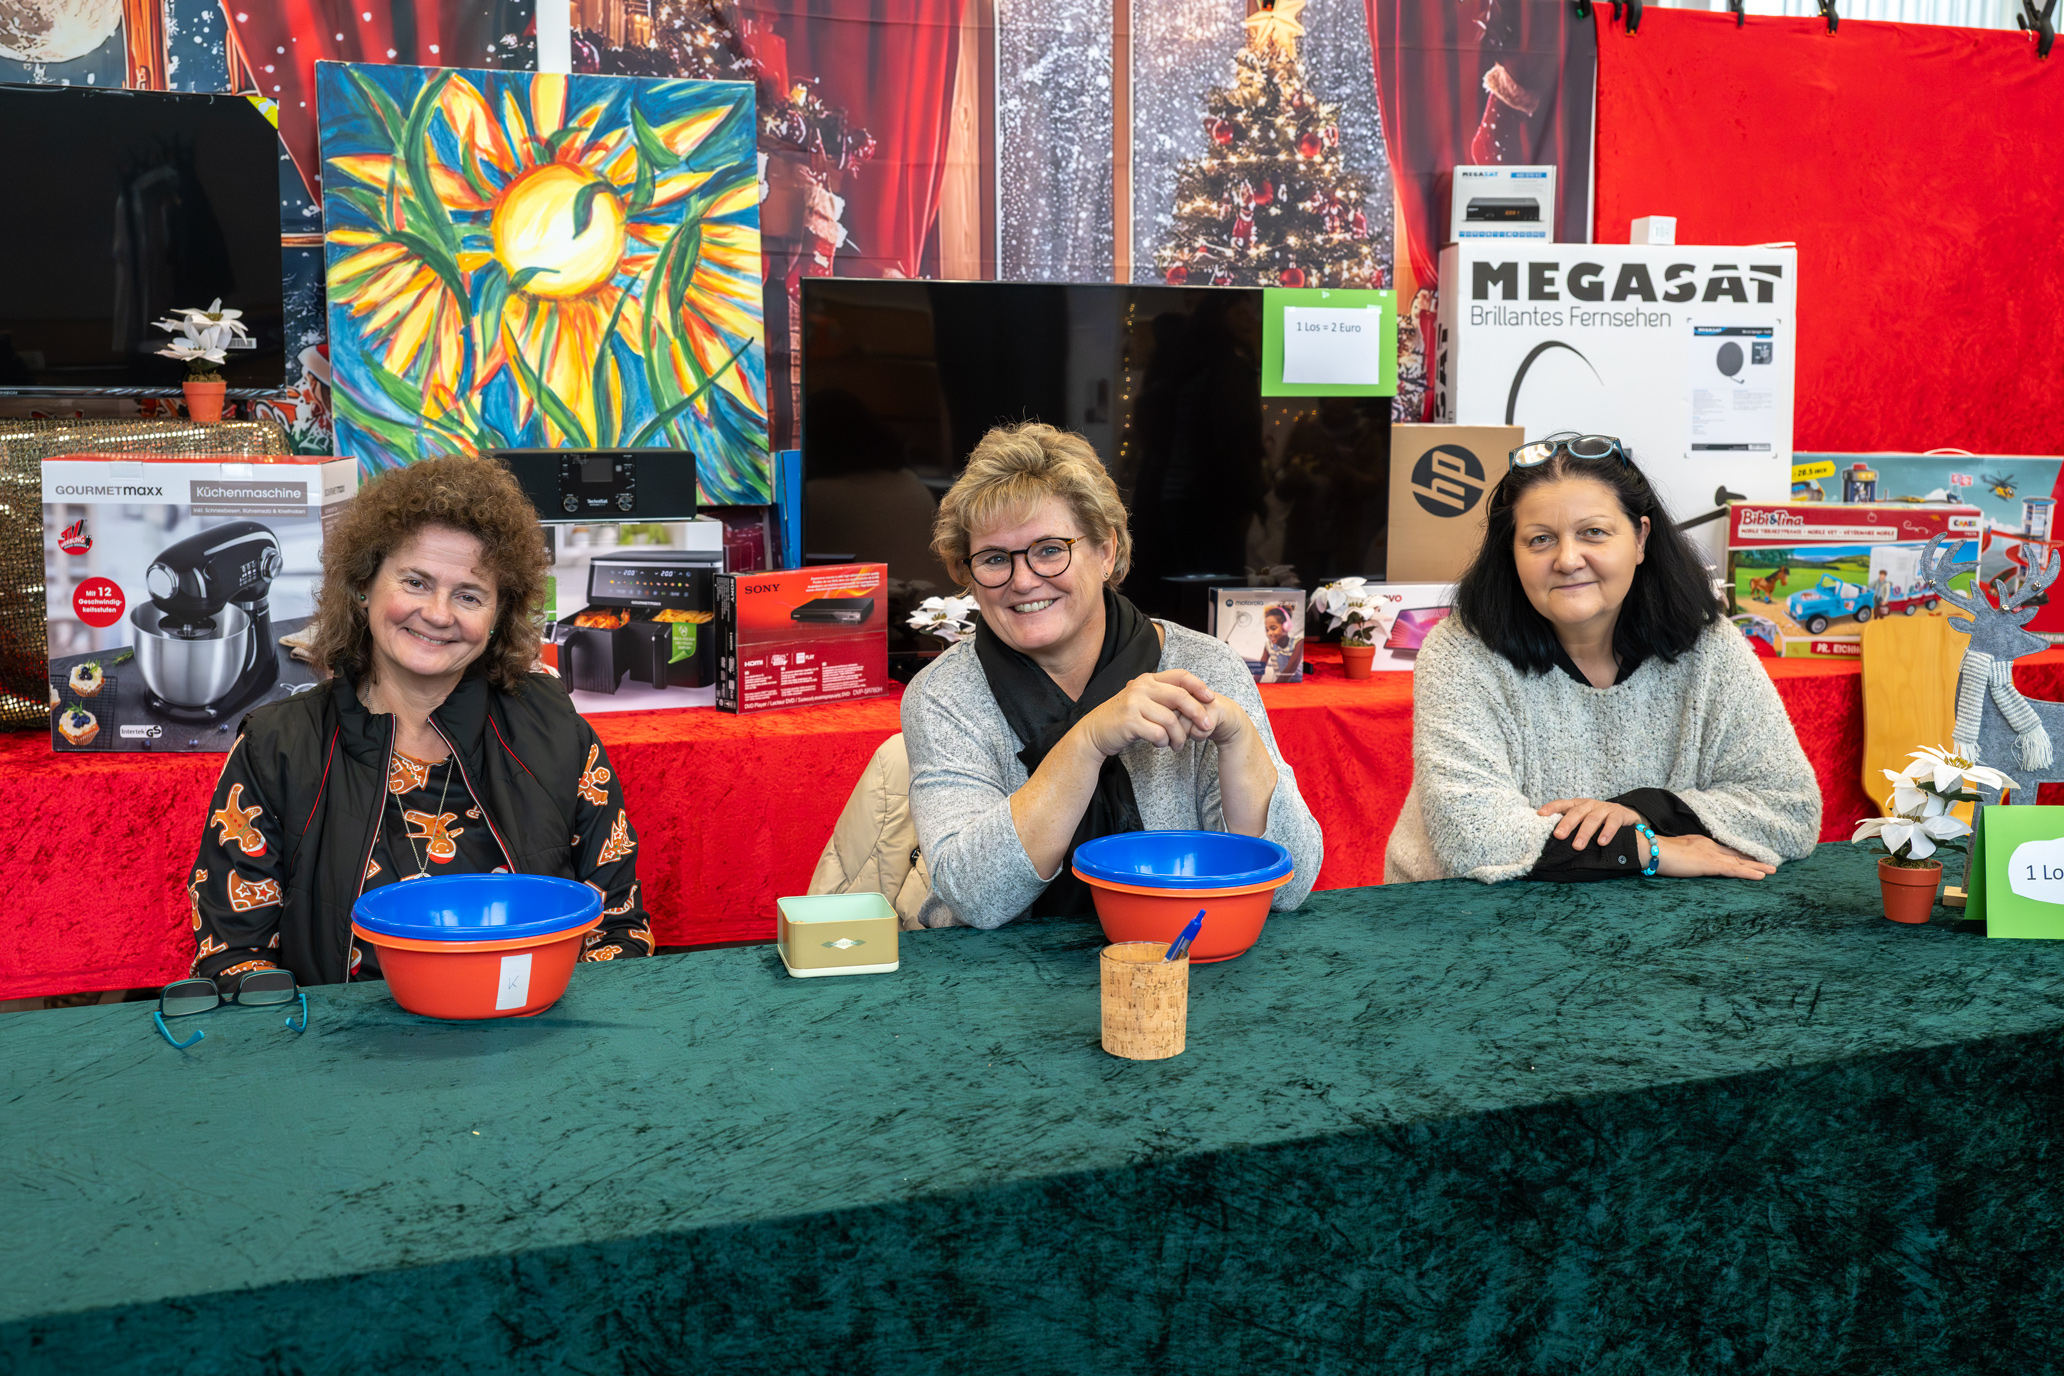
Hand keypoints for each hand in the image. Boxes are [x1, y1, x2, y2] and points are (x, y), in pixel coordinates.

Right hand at [1076, 670, 1246, 757]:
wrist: (1094, 733)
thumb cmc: (1124, 719)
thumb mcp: (1143, 701)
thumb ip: (1164, 698)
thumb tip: (1197, 701)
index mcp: (1148, 679)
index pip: (1180, 676)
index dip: (1199, 686)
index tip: (1211, 699)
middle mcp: (1141, 687)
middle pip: (1180, 697)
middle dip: (1197, 713)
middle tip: (1207, 727)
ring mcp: (1134, 703)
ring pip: (1171, 720)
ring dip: (1179, 736)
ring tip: (1178, 745)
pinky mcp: (1129, 721)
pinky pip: (1158, 733)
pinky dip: (1163, 742)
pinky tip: (1160, 745)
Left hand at [1538, 797, 1644, 850]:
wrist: (1627, 816)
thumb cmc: (1599, 820)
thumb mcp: (1584, 820)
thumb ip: (1571, 827)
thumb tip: (1552, 842)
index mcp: (1578, 805)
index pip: (1562, 804)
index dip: (1551, 807)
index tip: (1540, 814)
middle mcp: (1590, 805)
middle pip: (1576, 813)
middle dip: (1566, 824)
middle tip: (1558, 835)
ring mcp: (1604, 808)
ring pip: (1592, 819)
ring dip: (1584, 833)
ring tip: (1577, 846)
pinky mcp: (1619, 814)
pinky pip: (1612, 822)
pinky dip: (1607, 832)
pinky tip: (1602, 842)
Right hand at [1647, 833, 1777, 880]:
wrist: (1654, 850)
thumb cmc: (1659, 852)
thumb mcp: (1676, 851)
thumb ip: (1687, 854)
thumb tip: (1689, 859)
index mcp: (1702, 843)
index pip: (1725, 849)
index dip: (1740, 853)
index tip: (1752, 856)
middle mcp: (1710, 847)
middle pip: (1736, 854)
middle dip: (1753, 859)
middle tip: (1770, 863)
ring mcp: (1711, 855)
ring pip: (1739, 862)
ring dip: (1757, 866)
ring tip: (1772, 870)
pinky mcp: (1710, 865)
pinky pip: (1734, 870)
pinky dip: (1748, 873)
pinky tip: (1760, 876)